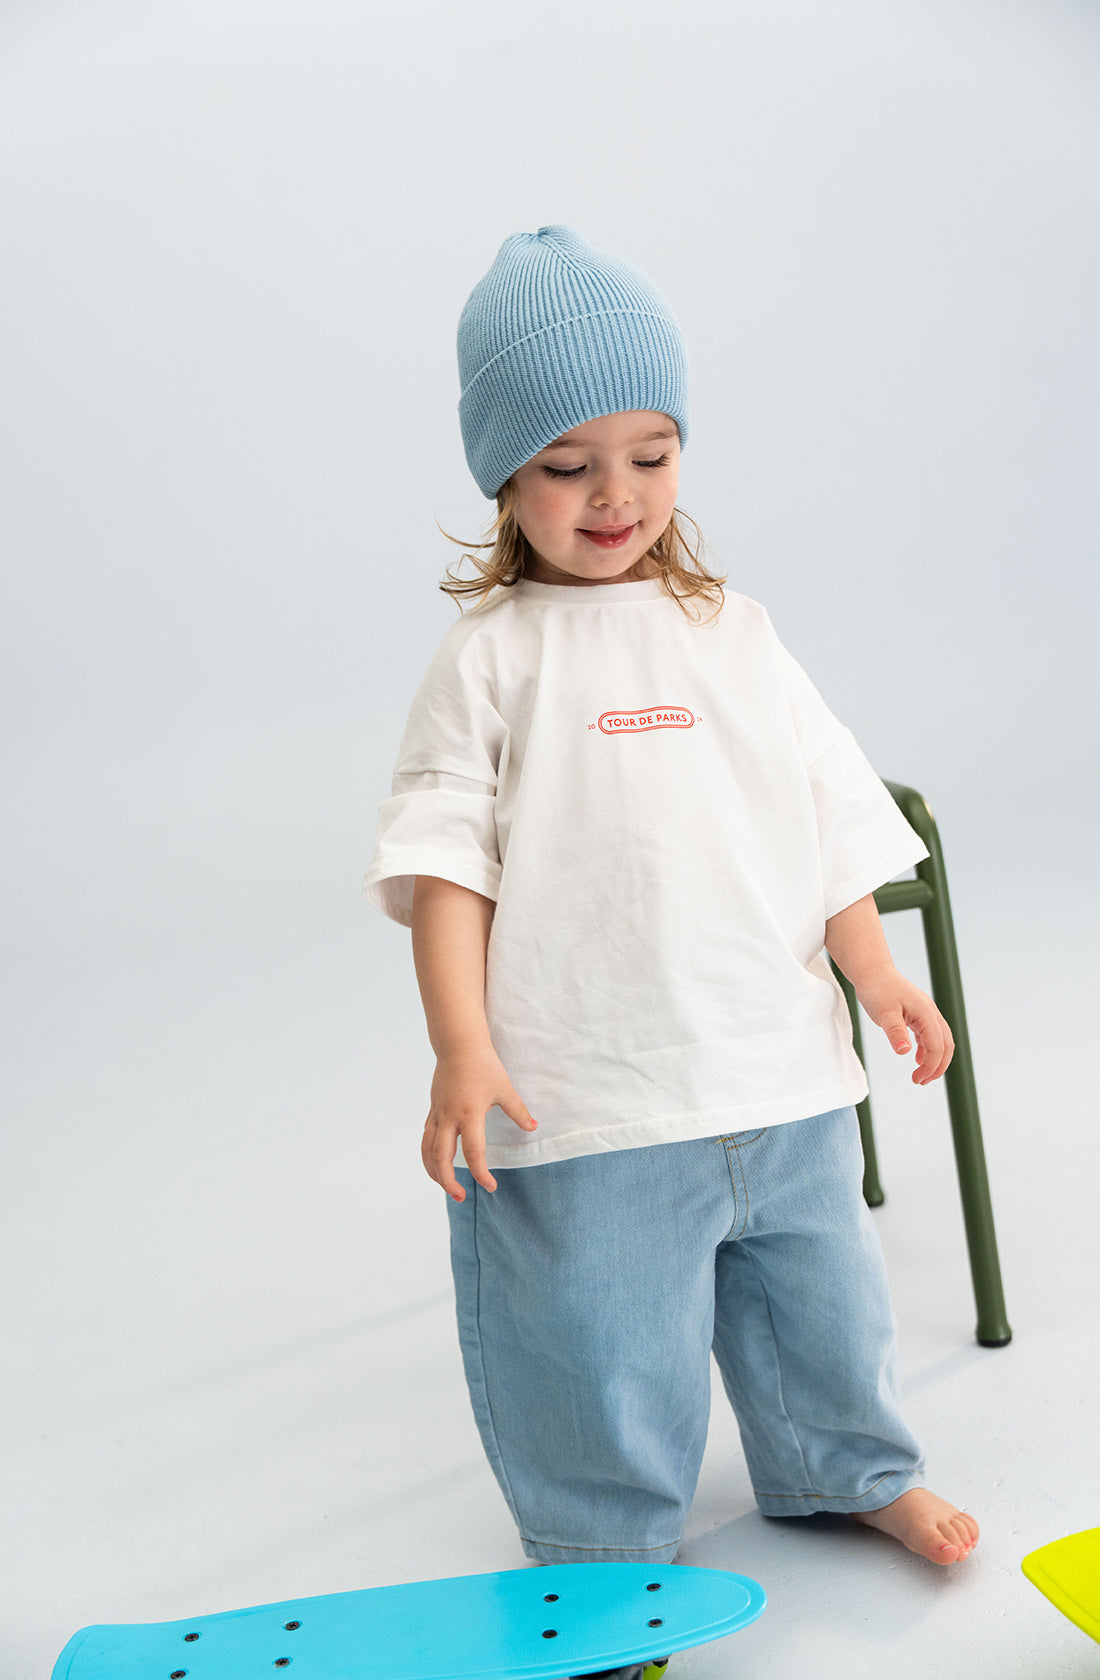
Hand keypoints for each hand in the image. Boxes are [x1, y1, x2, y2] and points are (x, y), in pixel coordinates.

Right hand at [421, 1044, 536, 1201]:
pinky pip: (426, 1139)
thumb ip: (519, 1111)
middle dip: (449, 1181)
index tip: (490, 1186)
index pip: (473, 1152)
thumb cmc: (484, 1066)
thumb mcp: (505, 1089)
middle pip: (441, 1158)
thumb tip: (533, 1128)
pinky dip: (429, 1156)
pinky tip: (437, 1165)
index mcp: (470, 1114)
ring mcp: (438, 1114)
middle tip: (462, 1197)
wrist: (458, 1045)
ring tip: (446, 1187)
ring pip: (427, 1151)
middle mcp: (449, 1117)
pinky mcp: (433, 1111)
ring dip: (434, 1172)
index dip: (481, 1173)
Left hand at [854, 966, 955, 1085]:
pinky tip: (917, 1059)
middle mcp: (931, 1014)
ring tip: (920, 1076)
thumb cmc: (877, 990)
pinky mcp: (918, 1014)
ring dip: (934, 1060)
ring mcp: (926, 1013)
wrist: (872, 972)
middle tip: (921, 1081)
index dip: (930, 1066)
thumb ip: (895, 1032)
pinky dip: (927, 1050)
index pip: (937, 1047)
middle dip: (937, 1067)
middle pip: (946, 1045)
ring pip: (940, 1041)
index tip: (917, 1079)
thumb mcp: (884, 1013)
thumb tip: (905, 1052)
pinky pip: (930, 1035)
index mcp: (926, 1014)